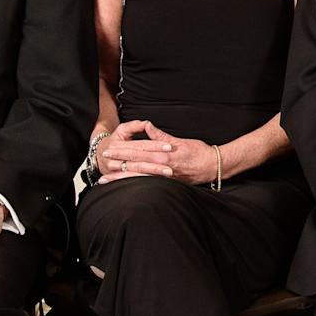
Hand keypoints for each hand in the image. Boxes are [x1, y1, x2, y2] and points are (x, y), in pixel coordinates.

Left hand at [94, 119, 211, 184]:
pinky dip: (133, 186)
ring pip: (137, 178)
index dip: (122, 151)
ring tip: (105, 180)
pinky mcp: (167, 185)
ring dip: (121, 179)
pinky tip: (124, 188)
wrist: (213, 167)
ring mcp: (164, 178)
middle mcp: (162, 168)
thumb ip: (162, 136)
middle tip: (102, 163)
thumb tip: (149, 127)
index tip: (109, 149)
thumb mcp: (180, 142)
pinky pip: (146, 186)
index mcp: (163, 155)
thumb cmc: (199, 152)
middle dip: (117, 165)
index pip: (138, 152)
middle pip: (134, 166)